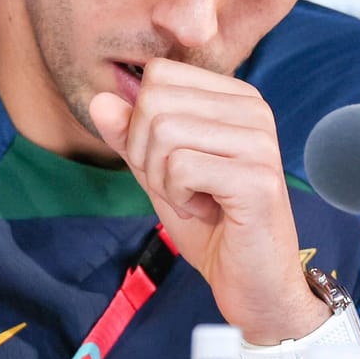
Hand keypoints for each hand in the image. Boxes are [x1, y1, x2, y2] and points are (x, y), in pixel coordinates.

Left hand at [87, 59, 323, 344]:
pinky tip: (208, 211)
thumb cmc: (211, 226)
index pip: (159, 76)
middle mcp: (254, 109)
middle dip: (147, 155)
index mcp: (235, 97)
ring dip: (164, 180)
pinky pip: (180, 168)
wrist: (252, 282)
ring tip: (195, 200)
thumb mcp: (158, 173)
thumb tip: (99, 99)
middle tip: (180, 188)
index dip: (141, 124)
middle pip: (155, 103)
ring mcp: (260, 141)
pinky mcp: (257, 177)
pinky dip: (179, 198)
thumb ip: (130, 136)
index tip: (171, 164)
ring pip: (164, 133)